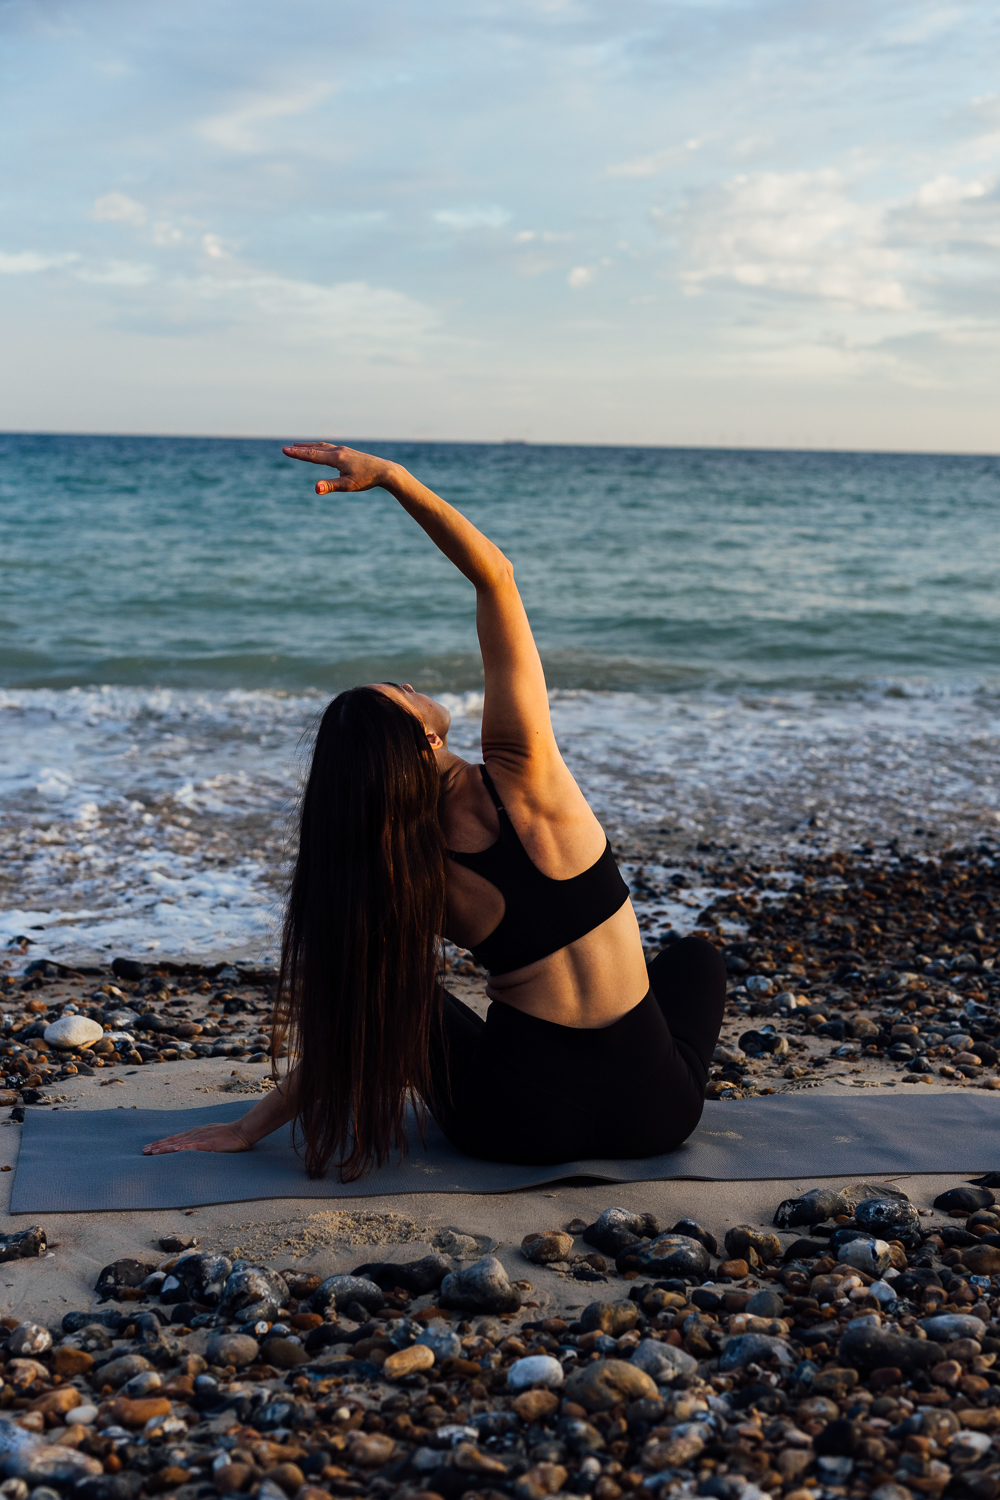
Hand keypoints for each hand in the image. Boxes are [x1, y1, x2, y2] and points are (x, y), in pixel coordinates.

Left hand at [142, 1121, 251, 1155]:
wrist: (242, 1131)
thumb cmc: (230, 1136)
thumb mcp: (213, 1137)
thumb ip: (202, 1142)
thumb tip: (194, 1149)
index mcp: (196, 1133)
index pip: (175, 1139)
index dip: (162, 1143)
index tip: (150, 1147)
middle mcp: (195, 1134)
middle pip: (172, 1140)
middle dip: (158, 1146)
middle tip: (144, 1151)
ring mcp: (200, 1138)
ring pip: (178, 1143)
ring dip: (164, 1147)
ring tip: (152, 1152)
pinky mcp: (208, 1144)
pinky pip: (192, 1146)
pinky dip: (182, 1147)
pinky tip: (173, 1150)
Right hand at [281, 442, 395, 495]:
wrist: (385, 470)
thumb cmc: (367, 479)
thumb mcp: (348, 486)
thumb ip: (330, 486)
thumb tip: (315, 489)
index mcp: (336, 458)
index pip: (312, 456)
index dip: (297, 454)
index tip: (284, 450)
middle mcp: (338, 451)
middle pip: (315, 449)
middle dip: (300, 449)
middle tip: (286, 448)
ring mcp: (344, 450)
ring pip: (322, 446)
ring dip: (309, 446)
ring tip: (298, 446)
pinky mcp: (349, 452)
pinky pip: (329, 448)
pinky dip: (319, 447)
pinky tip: (320, 450)